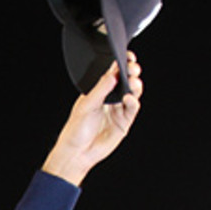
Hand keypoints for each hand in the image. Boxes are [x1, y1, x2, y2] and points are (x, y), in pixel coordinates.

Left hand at [43, 54, 142, 185]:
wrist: (77, 153)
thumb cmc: (76, 130)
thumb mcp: (86, 105)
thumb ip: (100, 89)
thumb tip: (112, 74)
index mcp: (100, 91)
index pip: (113, 73)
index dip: (121, 64)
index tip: (127, 56)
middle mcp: (111, 99)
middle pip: (126, 81)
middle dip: (131, 72)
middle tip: (132, 68)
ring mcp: (118, 110)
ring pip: (133, 93)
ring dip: (135, 86)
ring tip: (132, 82)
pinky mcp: (124, 122)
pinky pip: (132, 109)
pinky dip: (133, 102)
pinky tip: (128, 98)